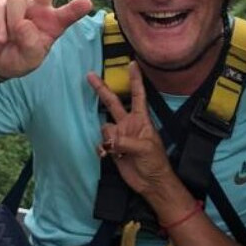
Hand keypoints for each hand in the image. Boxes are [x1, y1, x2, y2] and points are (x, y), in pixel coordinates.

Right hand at [0, 0, 92, 77]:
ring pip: (17, 1)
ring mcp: (18, 4)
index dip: (75, 8)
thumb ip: (31, 45)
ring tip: (10, 39)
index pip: (67, 13)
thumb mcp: (30, 59)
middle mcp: (38, 7)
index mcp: (53, 22)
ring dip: (13, 24)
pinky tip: (0, 39)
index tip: (86, 3)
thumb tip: (22, 23)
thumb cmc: (19, 57)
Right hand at [86, 62, 183, 211]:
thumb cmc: (155, 162)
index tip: (133, 63)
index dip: (135, 80)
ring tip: (115, 149)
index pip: (139, 95)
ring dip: (107, 137)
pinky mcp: (112, 149)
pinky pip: (101, 143)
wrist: (150, 183)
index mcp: (141, 119)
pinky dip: (102, 148)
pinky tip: (108, 156)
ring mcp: (119, 136)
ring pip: (104, 126)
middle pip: (113, 103)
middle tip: (90, 75)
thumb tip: (109, 139)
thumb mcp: (145, 149)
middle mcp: (129, 124)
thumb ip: (126, 141)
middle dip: (102, 90)